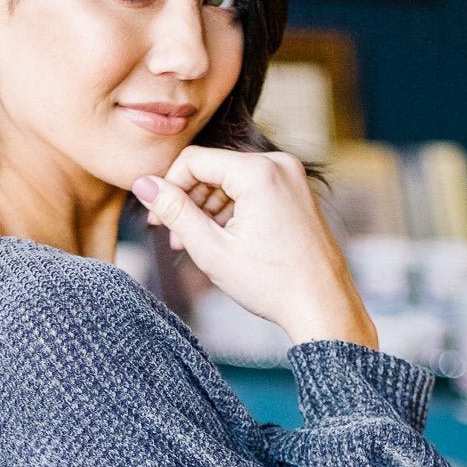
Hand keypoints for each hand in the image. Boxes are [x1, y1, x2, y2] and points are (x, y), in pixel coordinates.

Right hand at [131, 148, 374, 348]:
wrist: (323, 306)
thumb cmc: (273, 283)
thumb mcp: (212, 249)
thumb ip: (174, 212)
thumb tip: (143, 185)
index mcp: (259, 171)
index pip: (193, 160)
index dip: (168, 188)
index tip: (157, 220)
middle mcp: (278, 164)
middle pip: (213, 168)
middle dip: (188, 201)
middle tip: (172, 237)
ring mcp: (291, 176)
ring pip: (231, 180)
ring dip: (207, 209)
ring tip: (194, 245)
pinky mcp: (295, 191)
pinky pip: (251, 190)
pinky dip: (231, 210)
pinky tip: (220, 241)